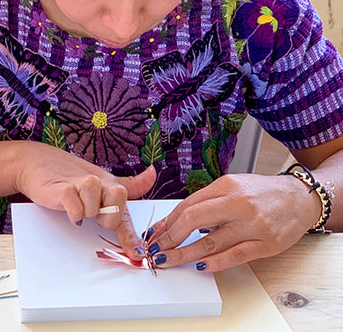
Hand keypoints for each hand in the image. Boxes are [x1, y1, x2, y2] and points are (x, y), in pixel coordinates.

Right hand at [13, 141, 156, 259]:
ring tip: (76, 205)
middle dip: (106, 217)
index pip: (126, 208)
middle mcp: (99, 183)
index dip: (131, 235)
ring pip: (94, 206)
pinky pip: (76, 208)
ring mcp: (80, 184)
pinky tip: (67, 206)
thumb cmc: (69, 175)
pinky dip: (73, 212)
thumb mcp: (101, 181)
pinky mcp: (63, 189)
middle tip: (93, 214)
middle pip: (117, 203)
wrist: (36, 164)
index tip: (136, 254)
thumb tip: (152, 173)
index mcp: (109, 184)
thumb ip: (127, 184)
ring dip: (85, 211)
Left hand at [144, 173, 320, 270]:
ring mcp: (252, 224)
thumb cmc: (261, 192)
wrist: (298, 198)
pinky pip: (235, 255)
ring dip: (185, 254)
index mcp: (226, 186)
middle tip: (156, 249)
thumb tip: (176, 221)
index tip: (155, 233)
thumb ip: (207, 202)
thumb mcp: (232, 186)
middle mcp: (237, 203)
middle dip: (170, 237)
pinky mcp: (266, 243)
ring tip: (168, 261)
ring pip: (211, 242)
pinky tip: (201, 266)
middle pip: (194, 220)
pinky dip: (215, 262)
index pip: (188, 205)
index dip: (168, 221)